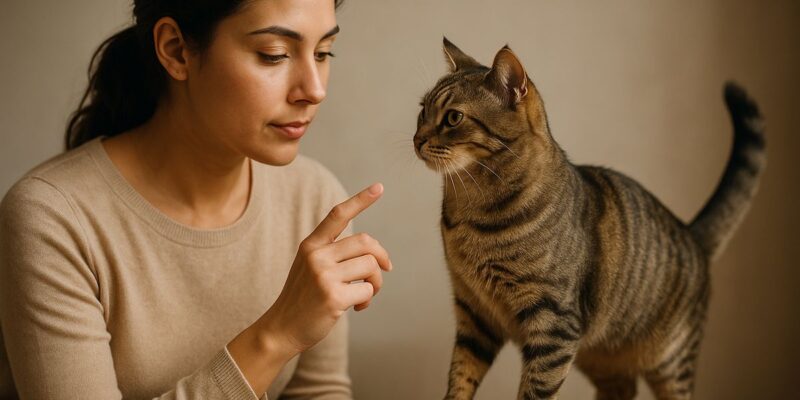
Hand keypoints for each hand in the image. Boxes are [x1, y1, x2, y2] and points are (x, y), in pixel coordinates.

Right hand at [261, 182, 391, 352]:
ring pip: (371, 266)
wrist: (281, 329)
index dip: (361, 200)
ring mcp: (323, 275)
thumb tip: (374, 254)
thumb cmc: (303, 298)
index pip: (338, 215)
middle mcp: (316, 255)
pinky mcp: (332, 296)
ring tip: (365, 293)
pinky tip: (356, 307)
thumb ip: (334, 254)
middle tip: (385, 270)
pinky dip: (367, 299)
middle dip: (382, 257)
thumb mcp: (310, 267)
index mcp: (311, 244)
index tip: (379, 187)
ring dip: (376, 282)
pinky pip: (367, 289)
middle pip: (366, 242)